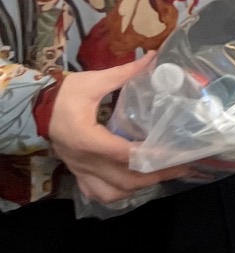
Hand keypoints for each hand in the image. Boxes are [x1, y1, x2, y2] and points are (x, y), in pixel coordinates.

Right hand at [45, 58, 193, 203]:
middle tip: (181, 167)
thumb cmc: (64, 95)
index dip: (151, 156)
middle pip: (124, 180)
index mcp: (88, 139)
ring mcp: (80, 170)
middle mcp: (84, 161)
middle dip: (155, 175)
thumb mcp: (93, 81)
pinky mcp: (77, 173)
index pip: (124, 154)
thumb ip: (124, 73)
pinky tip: (133, 185)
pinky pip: (98, 193)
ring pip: (113, 192)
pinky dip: (118, 193)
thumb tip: (154, 58)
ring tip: (162, 174)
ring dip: (139, 188)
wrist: (35, 108)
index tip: (175, 154)